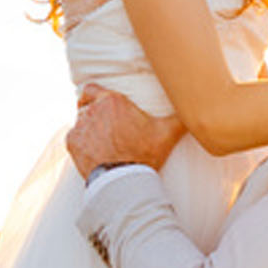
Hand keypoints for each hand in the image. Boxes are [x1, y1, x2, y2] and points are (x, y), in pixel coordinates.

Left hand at [68, 85, 184, 177]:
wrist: (123, 179)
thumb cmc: (144, 154)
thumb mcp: (167, 134)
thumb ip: (179, 118)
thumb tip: (195, 109)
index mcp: (113, 101)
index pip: (91, 88)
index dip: (94, 95)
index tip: (102, 104)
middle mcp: (93, 109)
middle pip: (85, 105)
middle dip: (93, 113)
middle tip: (106, 126)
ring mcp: (80, 126)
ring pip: (79, 121)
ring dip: (88, 128)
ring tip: (101, 142)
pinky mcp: (72, 142)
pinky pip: (74, 138)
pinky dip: (81, 143)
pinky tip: (94, 152)